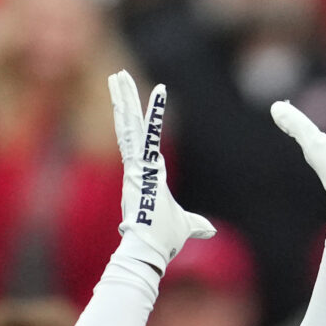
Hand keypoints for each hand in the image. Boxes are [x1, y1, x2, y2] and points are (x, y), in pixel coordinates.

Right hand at [108, 72, 215, 276]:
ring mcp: (134, 166)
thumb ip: (196, 224)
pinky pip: (140, 136)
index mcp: (147, 174)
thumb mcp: (185, 225)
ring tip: (117, 75)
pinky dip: (142, 117)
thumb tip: (208, 229)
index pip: (145, 140)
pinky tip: (135, 96)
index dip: (145, 120)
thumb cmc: (163, 238)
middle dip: (124, 100)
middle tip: (118, 75)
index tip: (143, 101)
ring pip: (129, 126)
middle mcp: (136, 167)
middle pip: (130, 127)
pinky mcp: (135, 169)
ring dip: (123, 99)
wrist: (150, 249)